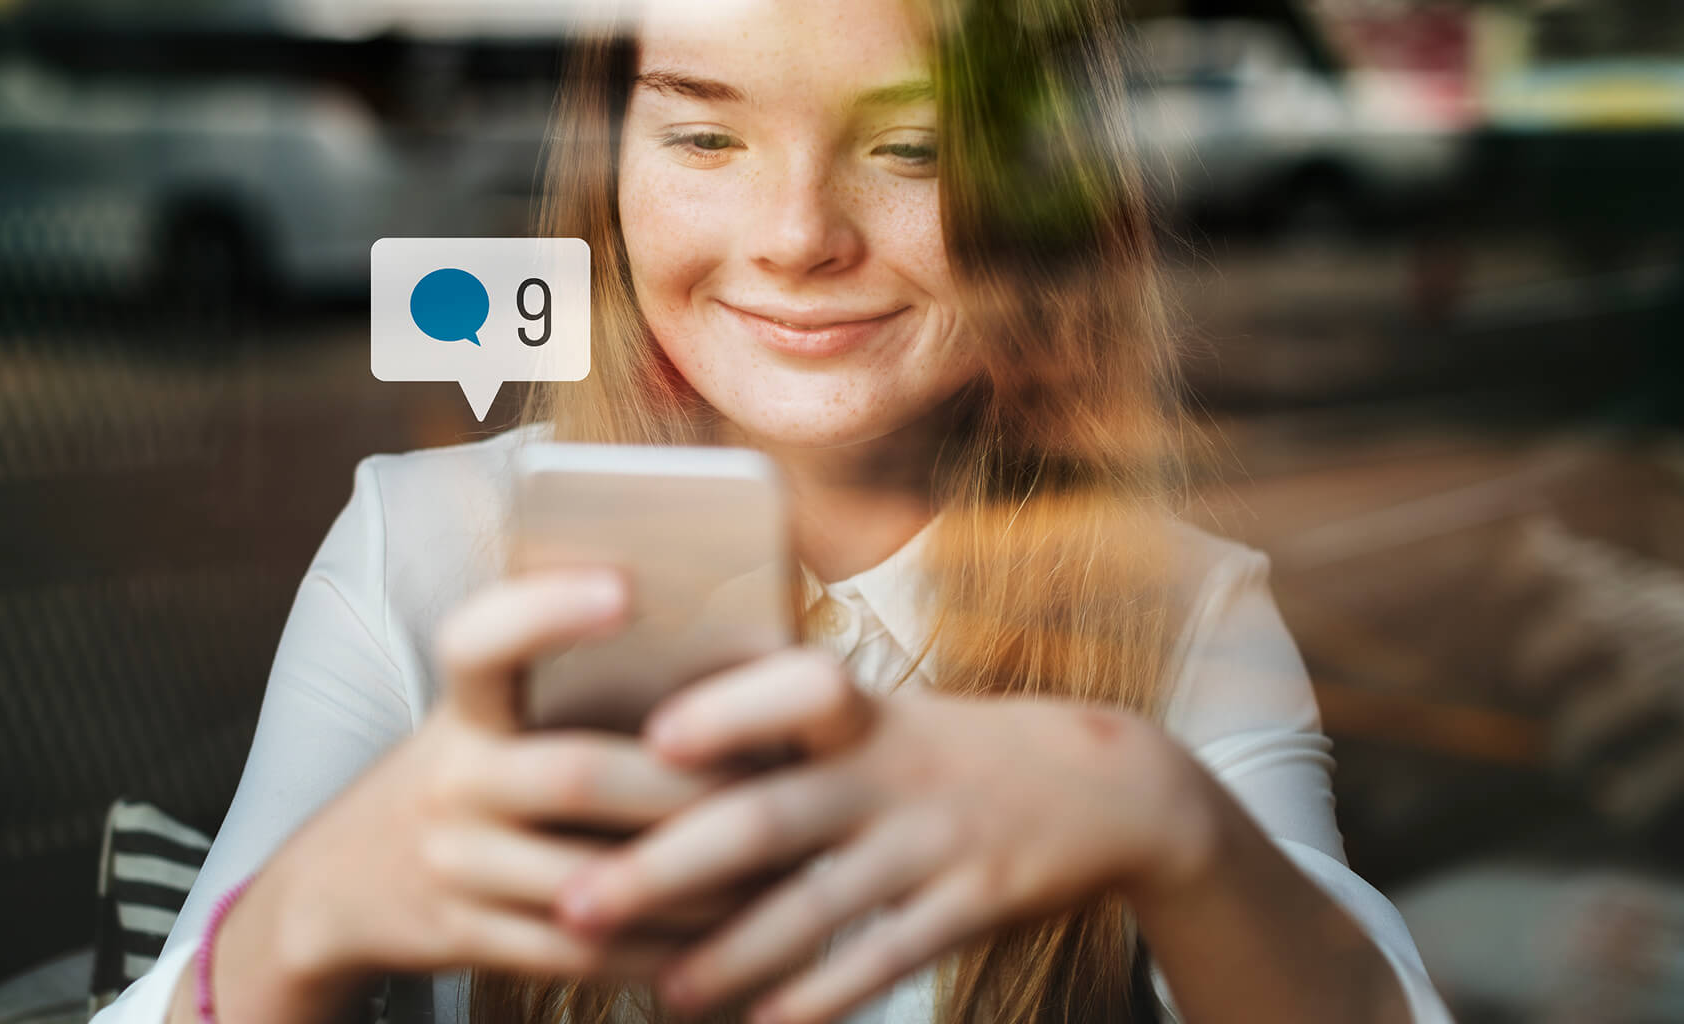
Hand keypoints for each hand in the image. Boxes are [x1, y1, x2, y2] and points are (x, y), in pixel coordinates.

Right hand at [219, 571, 740, 1020]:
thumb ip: (564, 686)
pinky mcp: (467, 938)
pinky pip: (582, 951)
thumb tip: (727, 658)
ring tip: (771, 868)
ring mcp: (452, 864)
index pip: (481, 640)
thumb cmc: (464, 774)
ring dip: (693, 881)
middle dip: (683, 786)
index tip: (625, 586)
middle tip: (770, 784)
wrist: (337, 884)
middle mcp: (449, 779)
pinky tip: (721, 935)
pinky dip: (661, 948)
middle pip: (574, 775)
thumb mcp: (484, 716)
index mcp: (463, 707)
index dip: (547, 609)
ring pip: (593, 880)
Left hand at [551, 651, 1221, 1023]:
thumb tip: (644, 739)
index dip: (725, 711)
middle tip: (576, 903)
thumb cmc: (952, 749)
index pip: (795, 691)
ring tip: (660, 992)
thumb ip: (781, 722)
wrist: (1107, 787)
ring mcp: (931, 843)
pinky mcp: (971, 906)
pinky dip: (820, 998)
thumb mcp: (882, 713)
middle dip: (666, 867)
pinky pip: (884, 961)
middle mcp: (890, 772)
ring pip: (816, 908)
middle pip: (767, 818)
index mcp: (862, 713)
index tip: (649, 740)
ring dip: (729, 956)